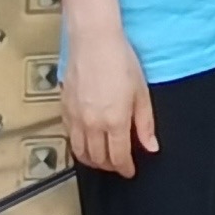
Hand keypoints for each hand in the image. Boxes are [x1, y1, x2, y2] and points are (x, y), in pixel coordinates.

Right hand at [63, 24, 155, 176]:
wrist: (93, 42)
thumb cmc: (121, 61)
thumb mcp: (141, 92)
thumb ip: (145, 123)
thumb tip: (151, 146)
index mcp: (114, 121)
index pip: (118, 156)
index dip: (125, 168)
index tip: (130, 171)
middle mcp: (91, 124)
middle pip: (98, 158)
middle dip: (109, 166)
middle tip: (118, 165)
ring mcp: (75, 118)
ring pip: (80, 152)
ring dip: (92, 160)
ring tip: (102, 159)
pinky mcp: (63, 110)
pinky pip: (70, 137)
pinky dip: (78, 146)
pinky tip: (86, 142)